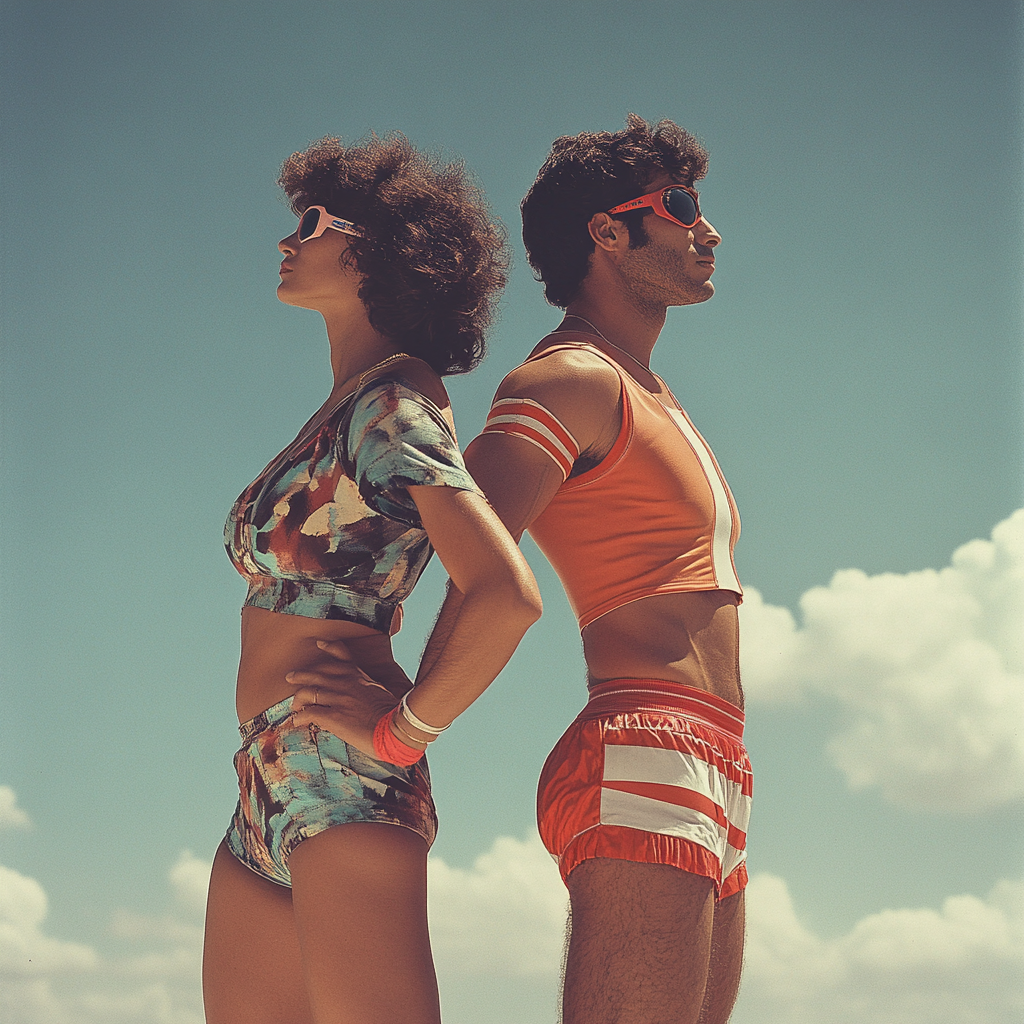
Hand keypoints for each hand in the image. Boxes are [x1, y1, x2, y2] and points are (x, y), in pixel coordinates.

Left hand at [288, 639, 401, 757]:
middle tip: (290, 677)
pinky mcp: (333, 716)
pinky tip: (297, 721)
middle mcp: (347, 683)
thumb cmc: (394, 716)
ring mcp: (339, 698)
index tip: (319, 644)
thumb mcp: (382, 695)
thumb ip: (368, 691)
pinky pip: (309, 713)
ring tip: (293, 705)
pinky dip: (300, 717)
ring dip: (297, 699)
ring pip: (308, 692)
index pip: (342, 656)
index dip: (329, 648)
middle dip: (301, 675)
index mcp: (360, 677)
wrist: (395, 730)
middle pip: (317, 673)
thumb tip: (362, 698)